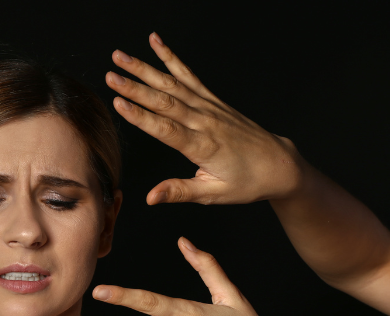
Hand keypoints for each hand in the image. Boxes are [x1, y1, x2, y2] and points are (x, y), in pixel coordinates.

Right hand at [108, 33, 307, 204]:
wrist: (279, 164)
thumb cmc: (247, 182)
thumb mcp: (214, 194)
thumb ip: (180, 191)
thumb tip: (151, 198)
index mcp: (203, 146)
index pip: (166, 129)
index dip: (141, 116)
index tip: (118, 103)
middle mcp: (205, 122)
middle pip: (165, 101)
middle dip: (135, 88)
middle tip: (110, 76)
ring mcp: (209, 107)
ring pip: (172, 83)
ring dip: (144, 68)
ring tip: (121, 56)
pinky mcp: (213, 100)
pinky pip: (188, 75)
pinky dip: (171, 57)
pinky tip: (155, 43)